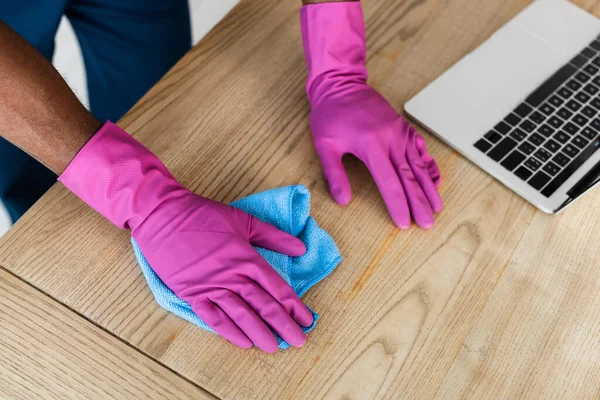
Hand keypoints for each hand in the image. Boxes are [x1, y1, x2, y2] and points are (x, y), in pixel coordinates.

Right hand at [134, 192, 313, 352]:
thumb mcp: (244, 220)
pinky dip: (229, 332)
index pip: (277, 288)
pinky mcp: (192, 294)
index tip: (307, 319)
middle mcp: (232, 276)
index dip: (294, 306)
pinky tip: (243, 343)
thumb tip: (301, 247)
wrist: (163, 216)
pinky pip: (213, 318)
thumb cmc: (205, 215)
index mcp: (247, 257)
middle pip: (263, 306)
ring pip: (241, 316)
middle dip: (283, 325)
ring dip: (259, 333)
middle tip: (299, 341)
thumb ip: (274, 236)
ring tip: (275, 348)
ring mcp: (211, 287)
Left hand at [300, 2, 441, 228]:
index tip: (404, 224)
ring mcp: (400, 132)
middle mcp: (391, 140)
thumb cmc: (331, 114)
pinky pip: (420, 149)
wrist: (341, 84)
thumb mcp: (325, 145)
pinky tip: (435, 180)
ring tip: (437, 207)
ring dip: (429, 188)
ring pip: (419, 165)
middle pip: (409, 177)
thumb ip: (334, 174)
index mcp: (371, 146)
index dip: (398, 205)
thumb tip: (342, 201)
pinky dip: (429, 165)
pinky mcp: (404, 128)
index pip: (389, 183)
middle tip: (427, 224)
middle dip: (419, 203)